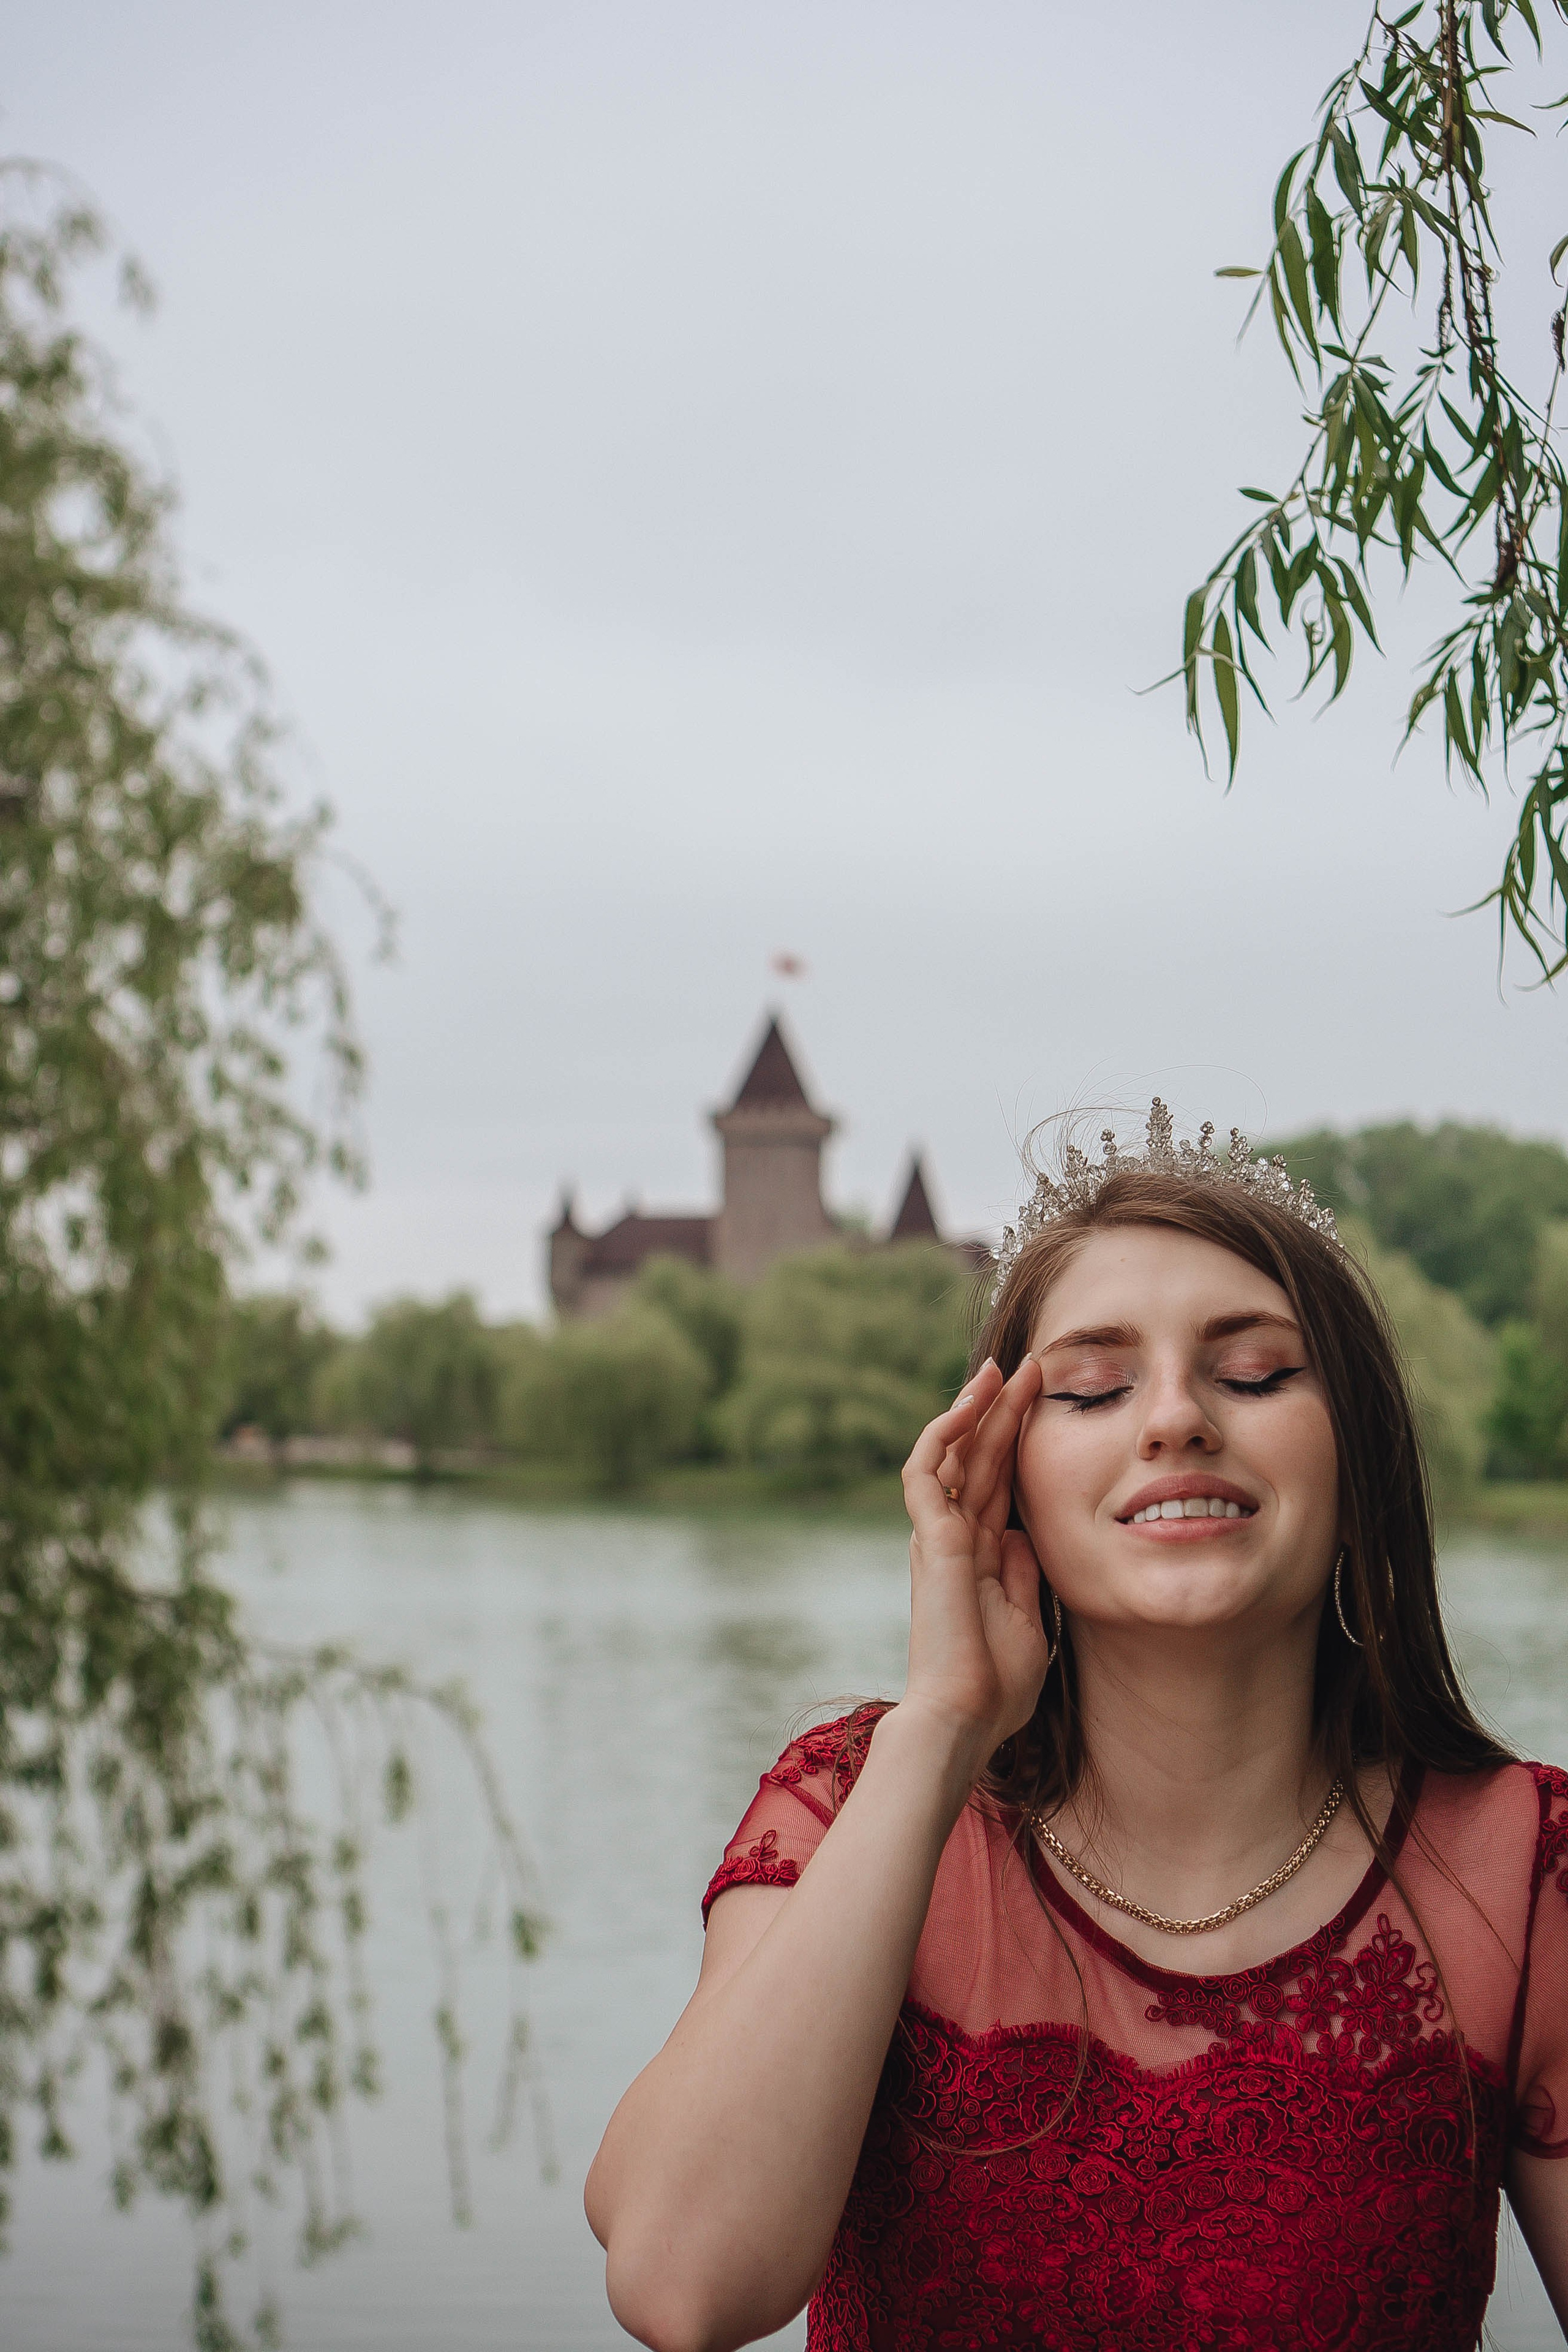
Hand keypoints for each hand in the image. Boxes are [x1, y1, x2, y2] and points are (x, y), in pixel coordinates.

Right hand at [898, 1355, 1050, 1770]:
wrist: (965, 1716)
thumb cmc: (996, 1688)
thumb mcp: (1027, 1621)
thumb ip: (1024, 1575)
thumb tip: (1025, 1536)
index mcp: (978, 1557)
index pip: (998, 1483)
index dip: (1016, 1442)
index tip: (1040, 1404)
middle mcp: (954, 1538)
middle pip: (980, 1458)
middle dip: (1002, 1411)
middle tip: (1029, 1366)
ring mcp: (939, 1536)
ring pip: (953, 1454)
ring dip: (975, 1410)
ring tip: (1001, 1370)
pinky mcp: (929, 1537)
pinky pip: (929, 1471)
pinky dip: (946, 1434)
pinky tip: (969, 1404)